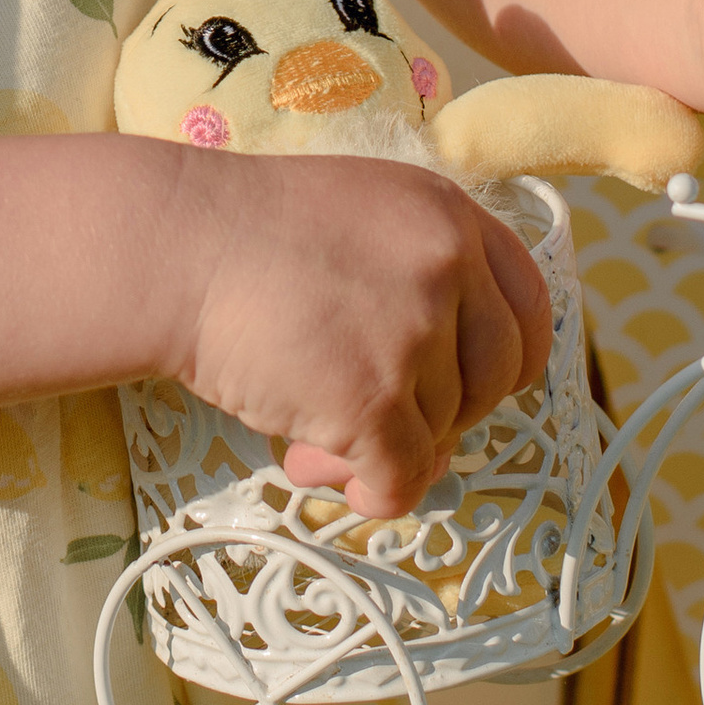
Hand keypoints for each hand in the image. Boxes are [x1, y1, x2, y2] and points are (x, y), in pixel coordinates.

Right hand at [175, 150, 553, 518]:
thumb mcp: (360, 213)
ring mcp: (414, 336)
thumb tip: (448, 396)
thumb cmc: (244, 234)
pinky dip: (367, 490)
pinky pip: (401, 481)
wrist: (171, 247)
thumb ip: (420, 274)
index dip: (504, 359)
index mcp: (450, 216)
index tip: (466, 382)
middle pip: (495, 380)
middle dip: (444, 409)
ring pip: (442, 433)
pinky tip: (313, 463)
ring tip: (307, 425)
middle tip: (376, 409)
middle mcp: (449, 268)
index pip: (532, 309)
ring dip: (384, 447)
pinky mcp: (373, 403)